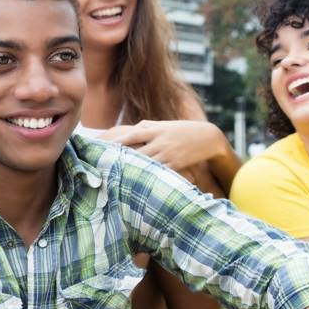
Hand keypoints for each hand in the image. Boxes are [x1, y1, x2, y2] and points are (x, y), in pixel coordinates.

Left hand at [99, 120, 222, 171]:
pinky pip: (159, 171)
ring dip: (131, 169)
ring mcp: (167, 153)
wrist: (207, 137)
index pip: (130, 135)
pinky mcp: (175, 164)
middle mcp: (158, 140)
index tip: (101, 146)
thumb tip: (130, 128)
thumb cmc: (181, 130)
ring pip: (145, 162)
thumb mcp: (164, 125)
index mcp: (154, 130)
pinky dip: (149, 176)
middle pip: (134, 149)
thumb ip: (146, 127)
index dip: (115, 141)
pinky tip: (137, 183)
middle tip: (101, 164)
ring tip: (114, 176)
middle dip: (119, 156)